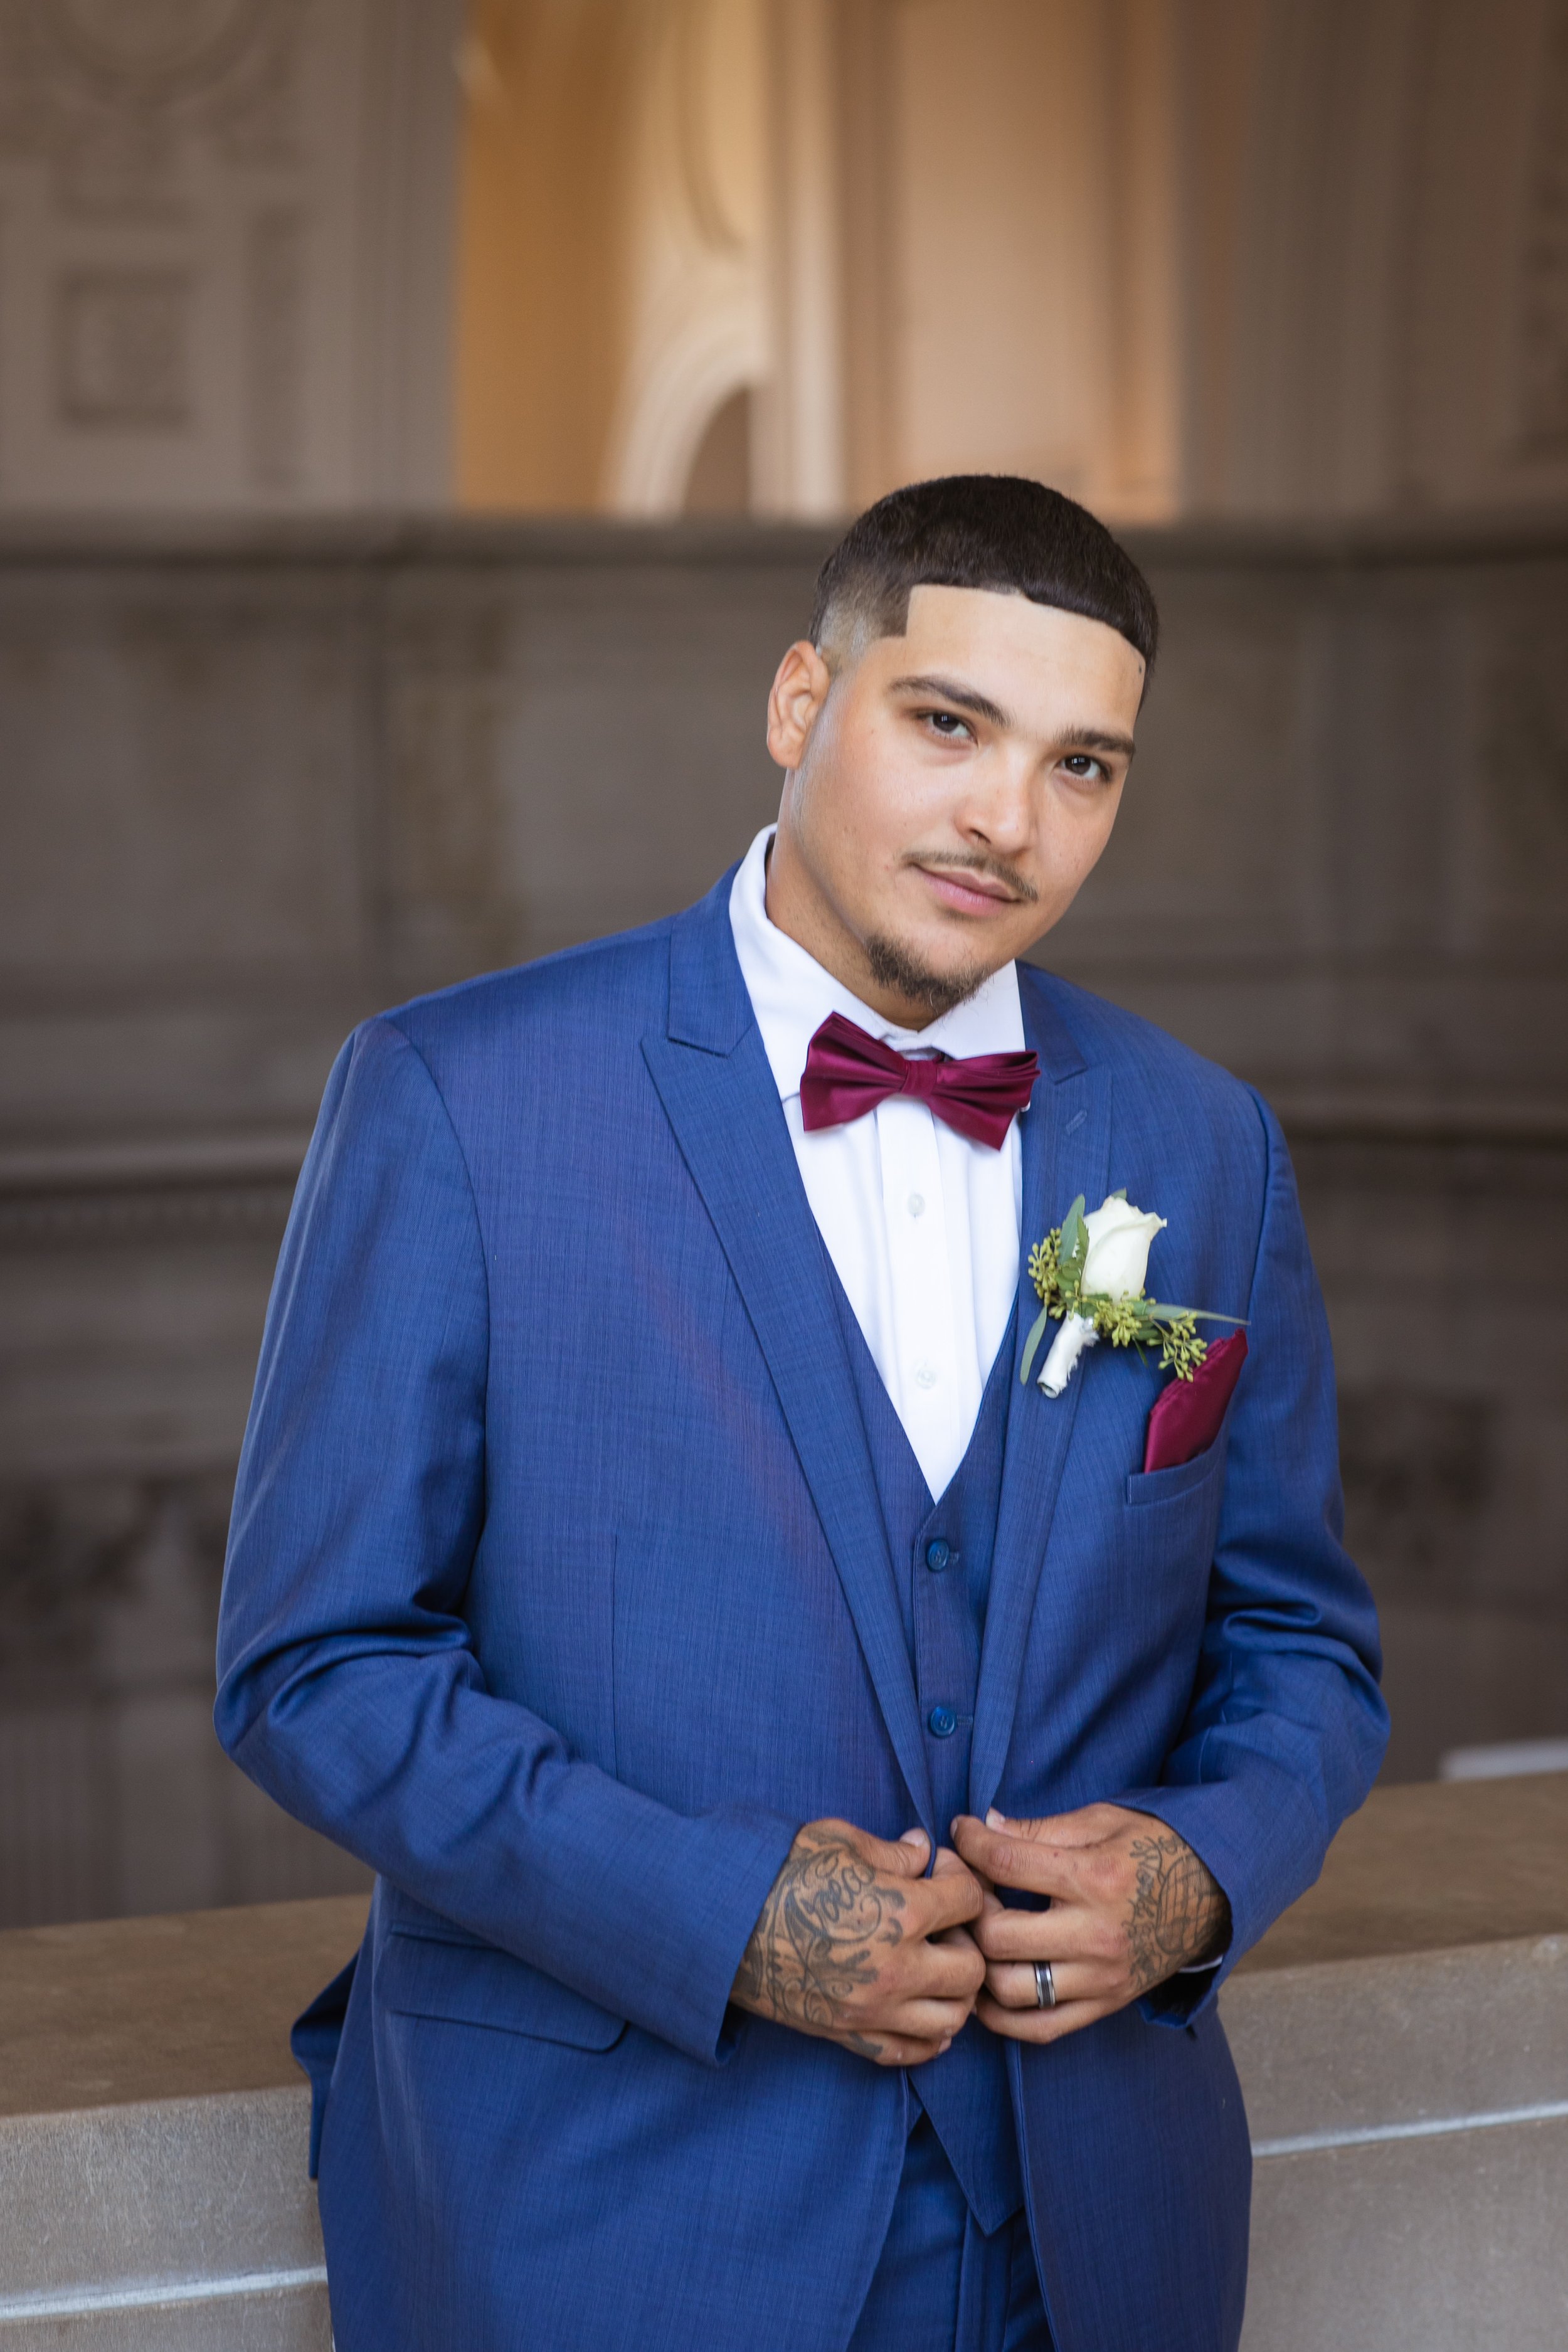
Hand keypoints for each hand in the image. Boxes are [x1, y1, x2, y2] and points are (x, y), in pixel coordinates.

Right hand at [731, 1820, 985, 2065]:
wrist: (721, 1923)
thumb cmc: (777, 1872)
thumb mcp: (837, 1841)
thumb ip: (891, 1850)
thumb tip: (922, 1851)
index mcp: (900, 1911)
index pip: (969, 1900)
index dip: (961, 1877)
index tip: (939, 1869)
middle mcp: (897, 1968)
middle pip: (973, 1968)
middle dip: (966, 1939)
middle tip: (942, 1922)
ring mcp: (874, 2009)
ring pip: (952, 2018)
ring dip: (954, 1991)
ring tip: (933, 1964)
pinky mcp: (850, 2035)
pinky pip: (911, 2052)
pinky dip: (927, 2035)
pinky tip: (919, 2007)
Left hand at [950, 1803, 1230, 2045]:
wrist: (1216, 1892)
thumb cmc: (1155, 1847)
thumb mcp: (1101, 1820)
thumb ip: (1039, 1829)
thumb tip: (984, 1827)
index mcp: (1095, 1878)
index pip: (1007, 1862)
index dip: (969, 1842)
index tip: (959, 1832)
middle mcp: (1096, 1935)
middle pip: (999, 1934)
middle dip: (967, 1906)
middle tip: (965, 1886)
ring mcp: (1100, 1978)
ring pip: (1010, 1988)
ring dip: (979, 1961)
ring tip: (976, 1933)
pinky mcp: (1105, 2005)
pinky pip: (1039, 2027)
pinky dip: (1001, 2015)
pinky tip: (986, 1985)